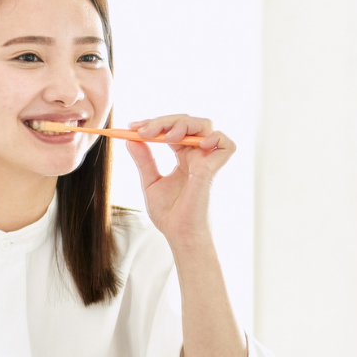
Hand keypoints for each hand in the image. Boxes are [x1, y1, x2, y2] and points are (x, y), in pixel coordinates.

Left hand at [125, 114, 235, 249]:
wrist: (180, 234)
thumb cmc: (170, 214)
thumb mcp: (150, 182)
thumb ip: (144, 160)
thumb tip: (130, 139)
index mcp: (183, 157)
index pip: (173, 129)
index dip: (155, 123)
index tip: (133, 126)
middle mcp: (197, 156)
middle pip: (187, 122)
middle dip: (164, 121)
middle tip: (143, 131)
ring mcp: (207, 161)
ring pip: (204, 125)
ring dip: (183, 124)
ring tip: (167, 136)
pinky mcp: (214, 170)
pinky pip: (226, 145)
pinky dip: (213, 137)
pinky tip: (195, 144)